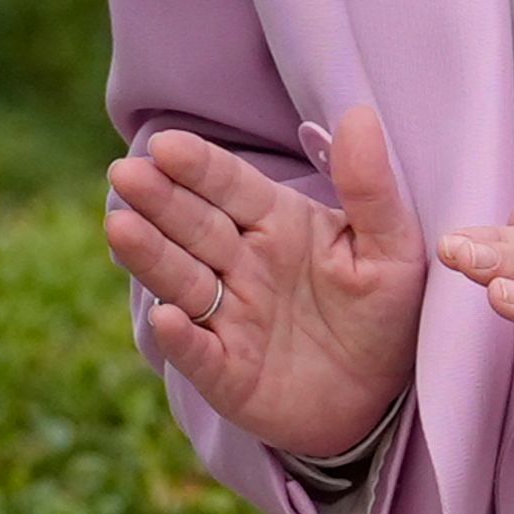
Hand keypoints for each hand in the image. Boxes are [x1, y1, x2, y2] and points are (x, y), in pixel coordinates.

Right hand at [104, 105, 425, 460]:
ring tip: (120, 227)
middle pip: (194, 225)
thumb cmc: (384, 313)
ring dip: (152, 255)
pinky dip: (182, 338)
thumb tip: (360, 115)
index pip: (230, 186)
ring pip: (183, 280)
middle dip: (159, 199)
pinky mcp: (228, 374)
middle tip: (126, 173)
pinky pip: (200, 353)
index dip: (198, 166)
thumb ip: (371, 187)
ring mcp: (230, 318)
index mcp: (277, 223)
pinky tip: (165, 317)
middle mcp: (243, 264)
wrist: (382, 399)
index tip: (166, 144)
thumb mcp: (393, 249)